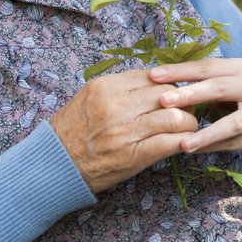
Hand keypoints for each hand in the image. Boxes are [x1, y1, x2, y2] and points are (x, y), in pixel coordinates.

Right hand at [49, 70, 199, 192]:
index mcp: (105, 87)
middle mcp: (116, 105)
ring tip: (185, 129)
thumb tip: (154, 82)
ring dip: (188, 123)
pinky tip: (184, 144)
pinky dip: (183, 142)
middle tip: (185, 111)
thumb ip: (119, 88)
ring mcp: (125, 131)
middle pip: (168, 94)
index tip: (171, 96)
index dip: (167, 86)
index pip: (152, 77)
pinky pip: (170, 142)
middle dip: (182, 102)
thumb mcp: (90, 98)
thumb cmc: (73, 131)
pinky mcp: (133, 156)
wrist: (54, 165)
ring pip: (176, 117)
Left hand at [148, 59, 241, 161]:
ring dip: (206, 132)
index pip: (207, 66)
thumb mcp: (231, 87)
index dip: (180, 70)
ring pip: (232, 122)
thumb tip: (160, 84)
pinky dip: (214, 147)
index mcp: (241, 68)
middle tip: (163, 100)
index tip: (153, 75)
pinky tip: (196, 151)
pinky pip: (235, 143)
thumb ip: (205, 84)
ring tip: (183, 142)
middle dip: (190, 93)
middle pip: (220, 87)